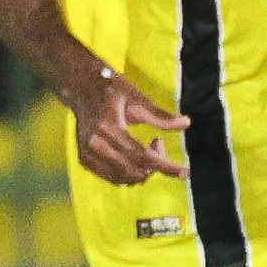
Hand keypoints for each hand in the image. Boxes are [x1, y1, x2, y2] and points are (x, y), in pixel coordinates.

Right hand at [66, 67, 190, 183]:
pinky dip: (128, 173)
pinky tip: (134, 157)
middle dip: (154, 165)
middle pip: (133, 169)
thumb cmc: (111, 88)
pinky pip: (112, 177)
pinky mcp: (84, 159)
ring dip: (142, 170)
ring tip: (147, 150)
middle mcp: (95, 143)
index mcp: (109, 126)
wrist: (80, 88)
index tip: (184, 172)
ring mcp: (87, 153)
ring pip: (123, 177)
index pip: (141, 155)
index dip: (165, 166)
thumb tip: (186, 123)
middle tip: (158, 143)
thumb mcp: (137, 97)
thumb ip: (160, 115)